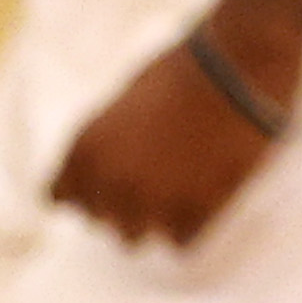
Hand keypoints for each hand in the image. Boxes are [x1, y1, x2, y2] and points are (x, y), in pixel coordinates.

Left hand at [52, 12, 296, 245]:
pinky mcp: (190, 214)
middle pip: (101, 219)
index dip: (87, 190)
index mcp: (82, 153)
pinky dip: (192, 224)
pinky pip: (179, 242)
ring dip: (154, 217)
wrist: (241, 60)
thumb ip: (104, 144)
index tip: (110, 179)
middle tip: (160, 173)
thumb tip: (103, 172)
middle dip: (125, 201)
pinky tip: (208, 193)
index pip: (60, 198)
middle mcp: (106, 185)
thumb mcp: (122, 101)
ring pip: (133, 237)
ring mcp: (147, 204)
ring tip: (184, 183)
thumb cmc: (185, 68)